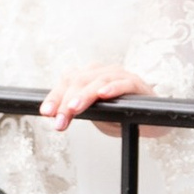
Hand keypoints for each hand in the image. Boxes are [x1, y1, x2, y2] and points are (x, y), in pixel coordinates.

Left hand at [39, 65, 154, 135]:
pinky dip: (112, 88)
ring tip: (74, 108)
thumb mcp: (94, 114)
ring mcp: (120, 75)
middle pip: (79, 80)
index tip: (47, 113)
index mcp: (88, 76)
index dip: (55, 96)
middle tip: (59, 121)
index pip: (67, 81)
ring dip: (84, 95)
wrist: (147, 120)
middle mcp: (102, 71)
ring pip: (98, 81)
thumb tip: (56, 114)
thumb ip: (78, 110)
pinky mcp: (136, 84)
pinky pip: (123, 83)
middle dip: (66, 102)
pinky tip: (103, 94)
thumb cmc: (118, 114)